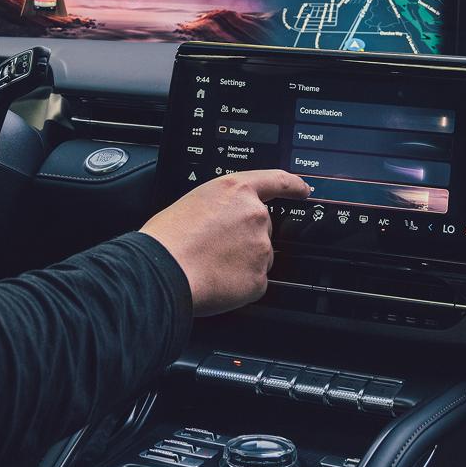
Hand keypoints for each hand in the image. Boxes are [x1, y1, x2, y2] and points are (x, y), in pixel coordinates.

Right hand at [140, 169, 311, 316]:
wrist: (162, 271)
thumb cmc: (166, 239)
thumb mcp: (192, 203)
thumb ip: (219, 207)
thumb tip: (223, 223)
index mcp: (236, 190)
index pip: (276, 181)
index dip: (292, 185)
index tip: (303, 189)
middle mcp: (255, 215)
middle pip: (261, 229)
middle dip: (244, 239)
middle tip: (214, 248)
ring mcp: (260, 247)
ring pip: (259, 257)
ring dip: (241, 262)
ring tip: (209, 265)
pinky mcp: (259, 278)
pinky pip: (253, 282)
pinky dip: (238, 286)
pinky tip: (216, 281)